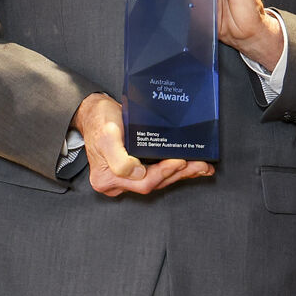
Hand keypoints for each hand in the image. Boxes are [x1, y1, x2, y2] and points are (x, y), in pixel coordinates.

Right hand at [72, 92, 213, 197]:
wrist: (94, 112)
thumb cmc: (99, 121)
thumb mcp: (106, 136)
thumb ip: (118, 159)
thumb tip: (136, 172)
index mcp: (108, 178)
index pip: (142, 182)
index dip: (163, 173)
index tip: (180, 161)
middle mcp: (118, 182)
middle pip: (154, 183)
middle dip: (179, 174)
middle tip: (201, 165)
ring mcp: (127, 177)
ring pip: (158, 179)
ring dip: (181, 173)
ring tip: (201, 166)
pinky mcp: (137, 169)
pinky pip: (157, 173)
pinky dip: (175, 170)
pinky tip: (191, 166)